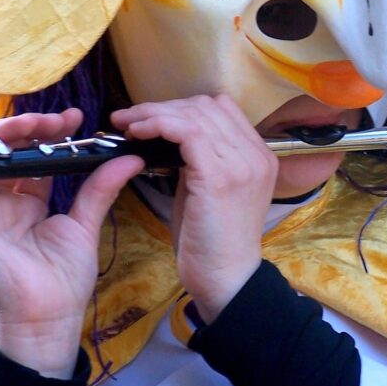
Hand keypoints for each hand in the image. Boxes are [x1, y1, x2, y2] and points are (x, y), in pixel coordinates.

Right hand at [0, 110, 142, 377]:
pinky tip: (1, 145)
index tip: (75, 119)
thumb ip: (100, 188)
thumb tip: (128, 158)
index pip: (32, 156)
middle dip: (29, 126)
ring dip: (2, 135)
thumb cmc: (64, 280)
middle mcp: (0, 202)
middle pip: (5, 150)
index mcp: (27, 202)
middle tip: (59, 119)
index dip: (49, 133)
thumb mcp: (84, 224)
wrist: (49, 317)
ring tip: (34, 125)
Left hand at [111, 95, 277, 323]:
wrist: (226, 279)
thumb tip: (170, 137)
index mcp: (259, 156)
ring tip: (127, 124)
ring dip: (153, 113)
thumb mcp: (212, 191)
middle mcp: (256, 154)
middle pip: (207, 106)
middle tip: (130, 119)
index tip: (152, 118)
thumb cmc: (212, 242)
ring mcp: (241, 164)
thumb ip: (202, 161)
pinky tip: (137, 133)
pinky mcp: (219, 177)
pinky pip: (185, 132)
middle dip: (163, 107)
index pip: (222, 108)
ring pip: (193, 114)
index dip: (183, 107)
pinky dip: (157, 125)